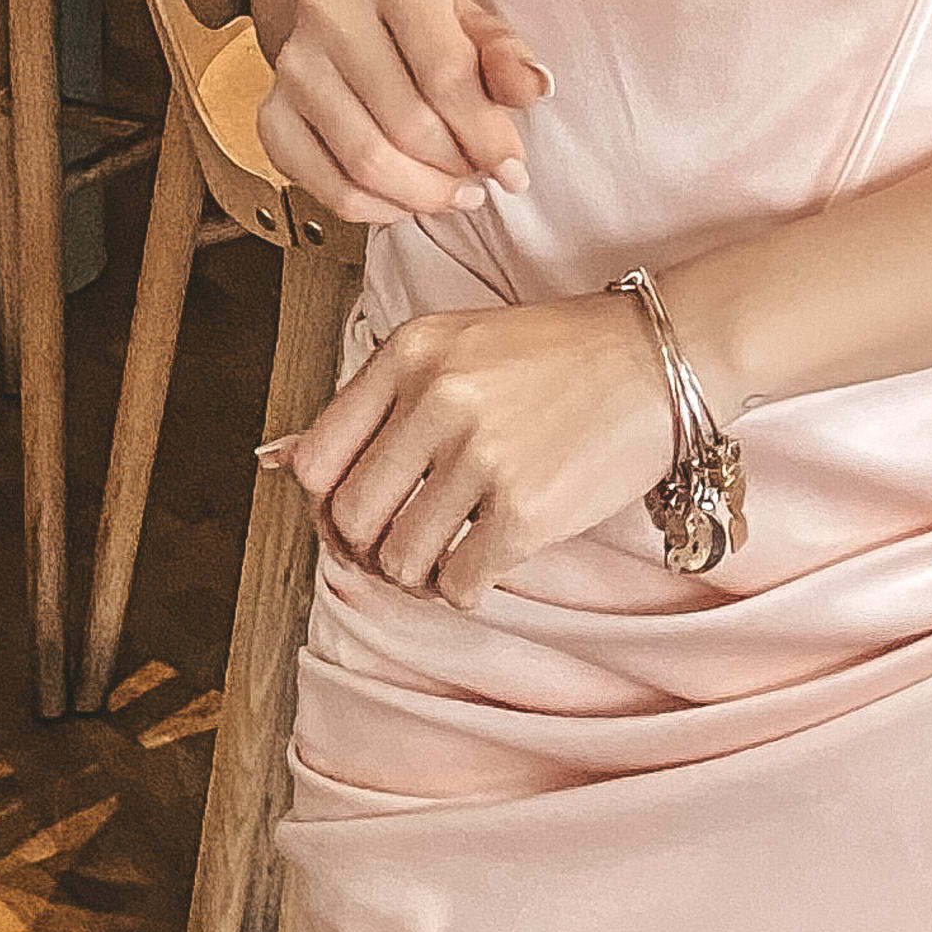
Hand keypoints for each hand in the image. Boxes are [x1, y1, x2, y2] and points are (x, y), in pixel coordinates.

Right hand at [257, 0, 548, 229]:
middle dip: (456, 168)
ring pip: (365, 161)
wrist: (353, 4)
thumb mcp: (472, 18)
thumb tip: (533, 88)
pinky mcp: (272, 110)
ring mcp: (293, 61)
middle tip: (481, 181)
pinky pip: (324, 184)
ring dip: (421, 195)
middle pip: (406, 124)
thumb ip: (505, 55)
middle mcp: (329, 8)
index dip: (486, 134)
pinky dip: (373, 209)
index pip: (445, 72)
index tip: (513, 168)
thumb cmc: (421, 15)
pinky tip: (405, 200)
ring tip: (451, 193)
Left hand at [275, 294, 672, 605]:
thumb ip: (373, 403)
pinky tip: (491, 556)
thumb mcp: (456, 346)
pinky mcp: (525, 510)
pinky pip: (456, 585)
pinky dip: (466, 586)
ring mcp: (482, 455)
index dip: (329, 502)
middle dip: (373, 544)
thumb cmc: (557, 353)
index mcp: (411, 351)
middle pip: (350, 518)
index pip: (315, 460)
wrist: (660, 355)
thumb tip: (271, 462)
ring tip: (455, 546)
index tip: (365, 509)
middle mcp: (438, 396)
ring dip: (421, 571)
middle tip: (413, 537)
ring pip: (399, 561)